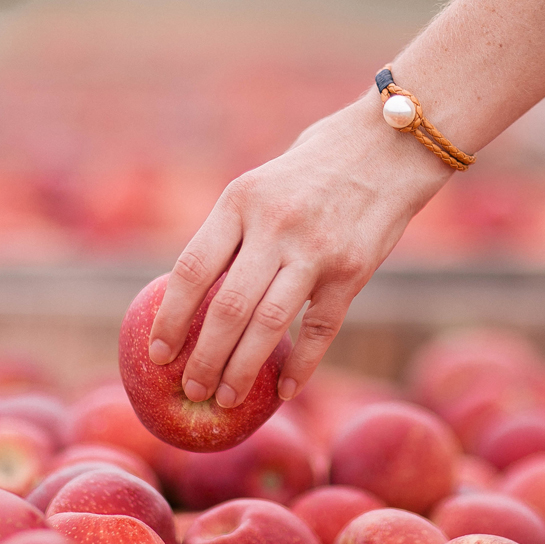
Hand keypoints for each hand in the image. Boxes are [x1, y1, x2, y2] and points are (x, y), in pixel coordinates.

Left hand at [146, 0, 544, 409]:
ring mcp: (316, 249)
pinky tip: (285, 390)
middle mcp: (275, 225)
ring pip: (269, 325)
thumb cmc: (314, 168)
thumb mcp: (260, 185)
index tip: (157, 354)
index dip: (171, 318)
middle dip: (203, 358)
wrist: (388, 144)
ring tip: (224, 399)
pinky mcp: (353, 269)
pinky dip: (301, 364)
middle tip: (190, 389)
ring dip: (241, 370)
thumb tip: (193, 296)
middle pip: (227, 307)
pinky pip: (321, 328)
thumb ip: (232, 234)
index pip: (192, 269)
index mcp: (240, 201)